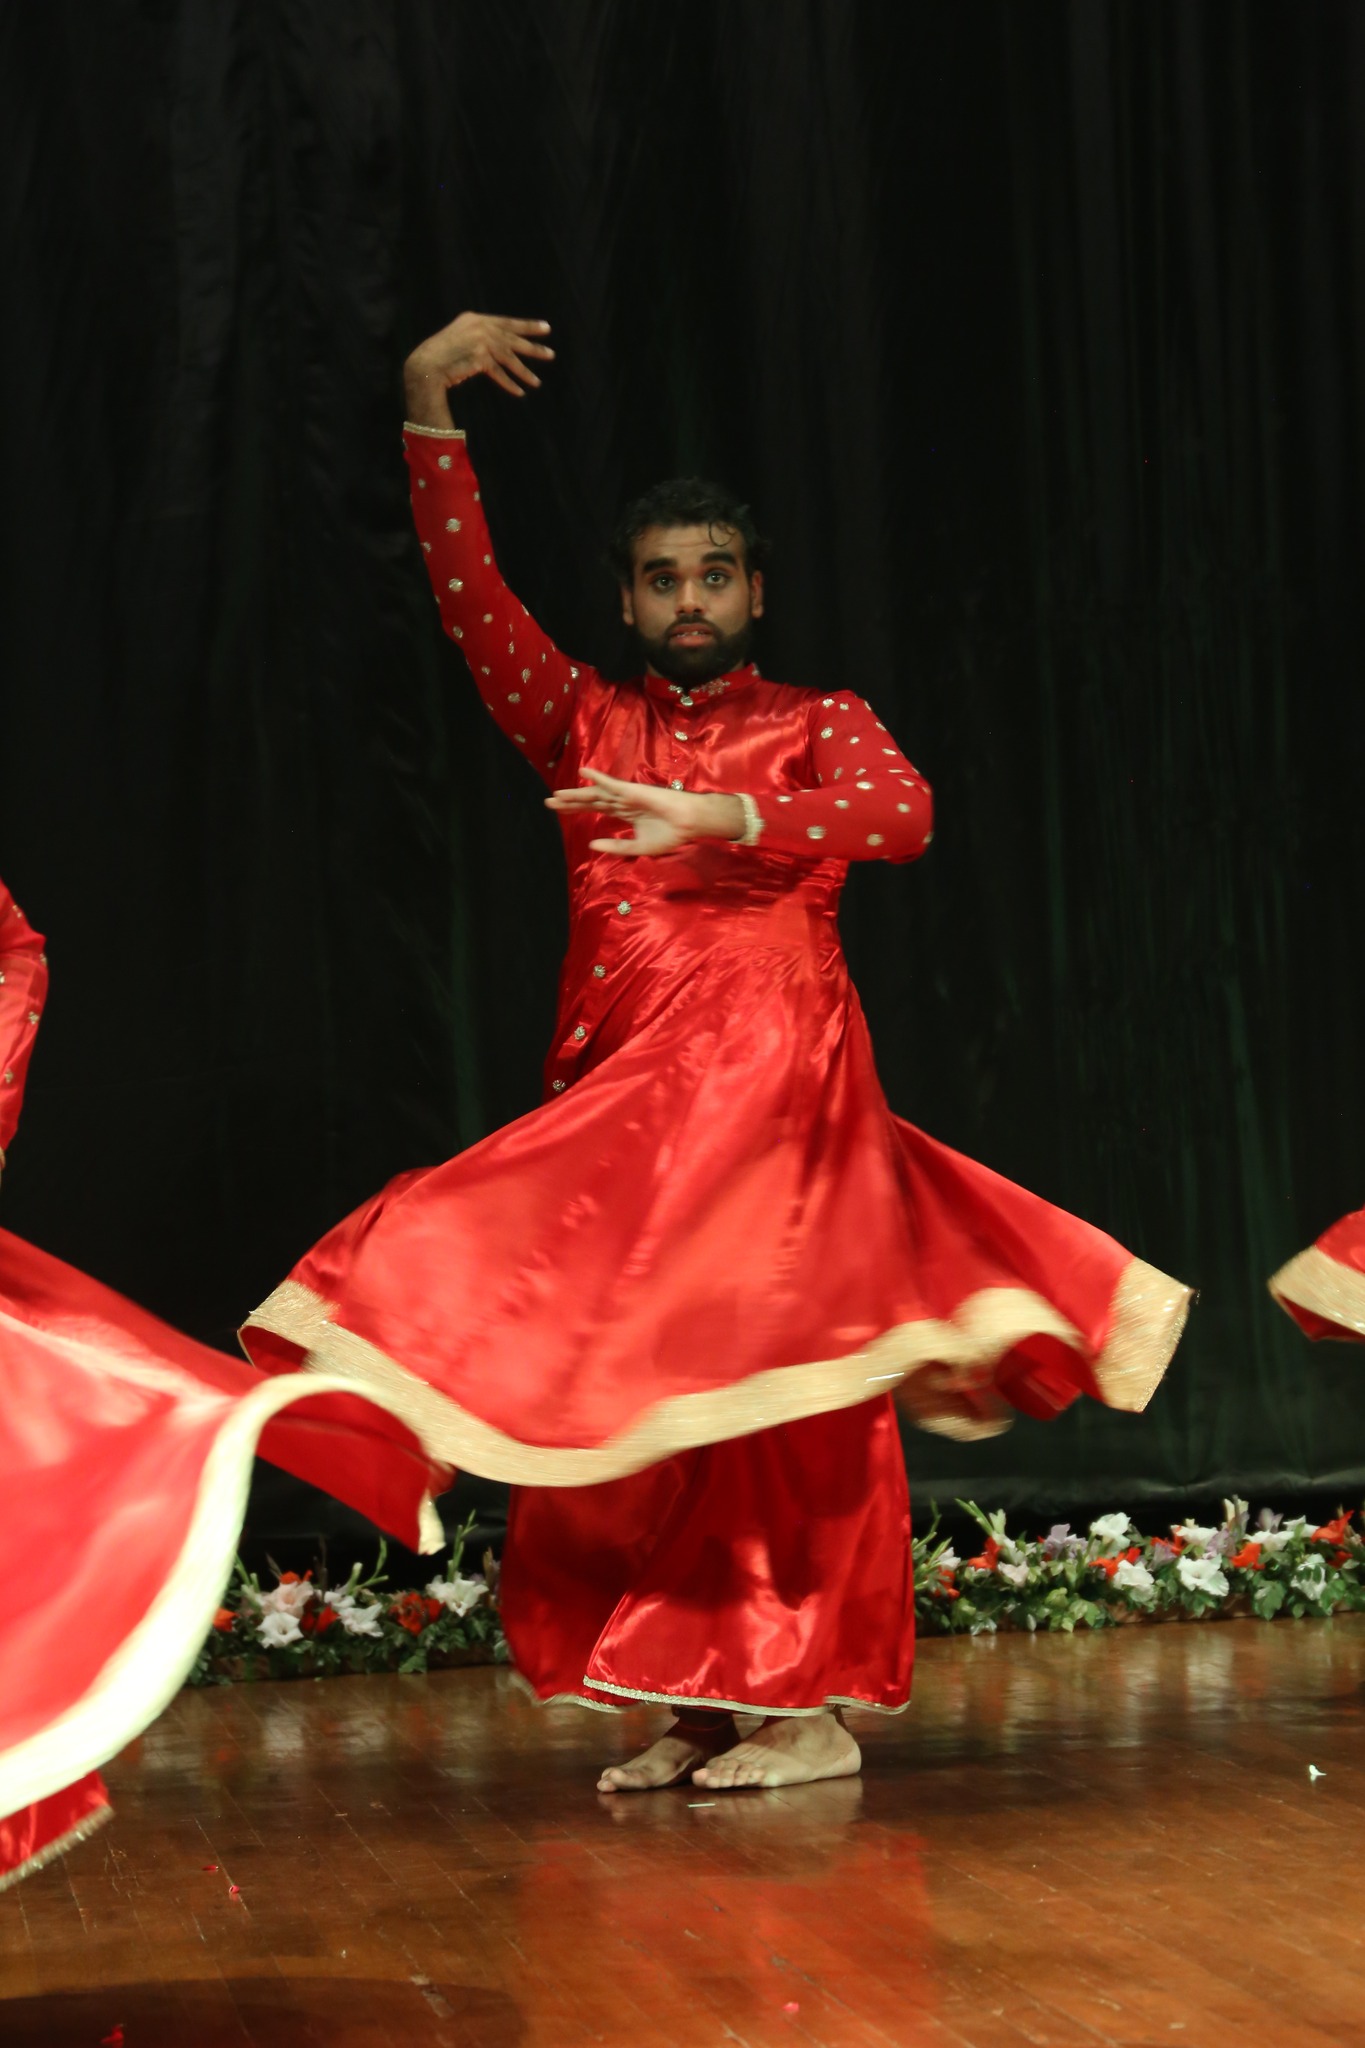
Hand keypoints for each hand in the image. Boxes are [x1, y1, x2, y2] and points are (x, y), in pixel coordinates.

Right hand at [404, 313, 553, 426]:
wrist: (425, 364)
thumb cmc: (441, 354)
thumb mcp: (460, 336)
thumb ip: (479, 336)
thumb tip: (499, 345)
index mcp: (475, 318)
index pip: (507, 321)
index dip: (527, 325)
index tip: (545, 328)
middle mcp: (480, 327)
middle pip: (512, 337)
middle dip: (533, 346)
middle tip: (551, 354)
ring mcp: (480, 341)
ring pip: (509, 357)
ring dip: (524, 371)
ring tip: (537, 381)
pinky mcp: (479, 358)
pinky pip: (499, 373)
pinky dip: (509, 383)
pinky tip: (520, 392)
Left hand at [546, 769, 744, 857]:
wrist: (688, 825)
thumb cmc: (669, 835)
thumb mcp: (637, 847)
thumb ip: (615, 846)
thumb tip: (591, 845)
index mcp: (624, 814)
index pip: (596, 809)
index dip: (577, 810)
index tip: (558, 811)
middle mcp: (622, 802)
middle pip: (591, 801)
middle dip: (570, 802)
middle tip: (548, 802)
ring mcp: (626, 795)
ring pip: (596, 794)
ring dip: (576, 794)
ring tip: (556, 794)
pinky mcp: (632, 791)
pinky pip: (611, 783)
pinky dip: (597, 777)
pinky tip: (583, 772)